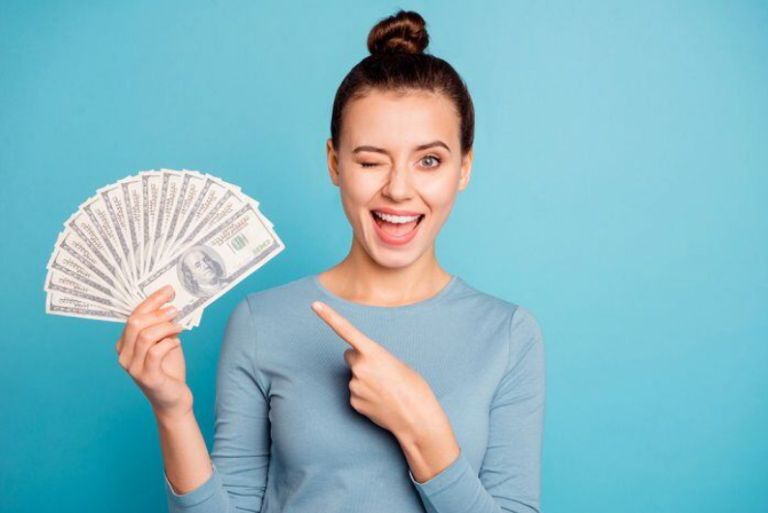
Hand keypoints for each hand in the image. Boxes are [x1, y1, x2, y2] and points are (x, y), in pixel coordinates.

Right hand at [116, 285, 192, 421]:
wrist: (173, 399)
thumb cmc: (168, 369)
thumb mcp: (164, 342)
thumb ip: (162, 326)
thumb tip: (170, 303)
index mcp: (125, 344)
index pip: (133, 316)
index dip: (151, 301)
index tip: (168, 290)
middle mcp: (124, 355)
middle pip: (135, 323)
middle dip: (157, 312)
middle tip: (175, 309)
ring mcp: (133, 368)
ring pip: (146, 336)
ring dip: (166, 328)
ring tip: (179, 328)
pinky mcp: (146, 377)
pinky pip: (156, 352)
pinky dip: (169, 343)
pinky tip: (177, 343)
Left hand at [310, 300, 444, 440]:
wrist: (416, 418)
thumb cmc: (413, 388)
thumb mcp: (398, 364)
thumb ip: (376, 359)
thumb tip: (363, 368)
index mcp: (373, 352)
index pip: (346, 330)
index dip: (328, 316)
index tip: (314, 304)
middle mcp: (360, 367)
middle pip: (350, 355)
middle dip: (359, 360)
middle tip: (379, 372)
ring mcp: (354, 386)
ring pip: (354, 376)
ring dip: (365, 380)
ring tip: (385, 390)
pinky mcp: (353, 402)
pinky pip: (356, 393)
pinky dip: (366, 396)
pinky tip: (381, 402)